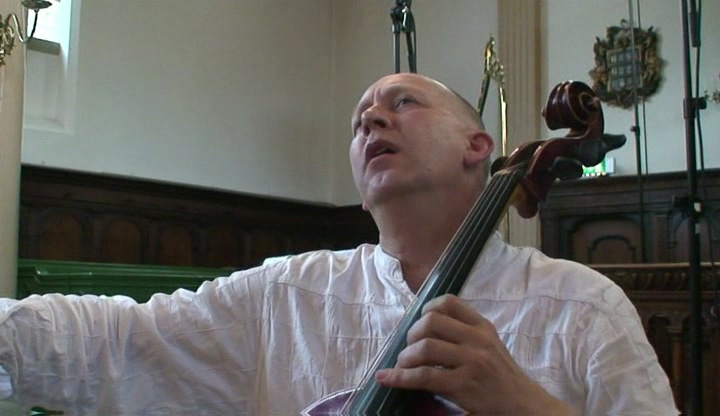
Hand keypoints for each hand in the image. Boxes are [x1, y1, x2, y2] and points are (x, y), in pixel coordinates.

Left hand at [375, 294, 574, 414]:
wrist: (524, 406)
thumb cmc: (501, 377)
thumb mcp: (489, 346)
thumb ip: (464, 334)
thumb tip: (422, 329)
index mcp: (483, 326)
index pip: (449, 302)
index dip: (426, 309)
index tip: (419, 322)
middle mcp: (478, 340)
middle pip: (431, 322)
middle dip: (411, 334)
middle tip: (409, 349)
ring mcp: (472, 362)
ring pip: (425, 348)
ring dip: (405, 357)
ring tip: (403, 365)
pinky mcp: (464, 385)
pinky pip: (424, 377)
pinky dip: (400, 377)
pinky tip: (387, 378)